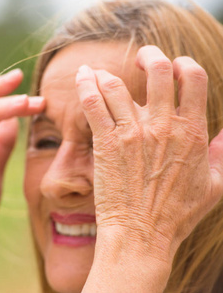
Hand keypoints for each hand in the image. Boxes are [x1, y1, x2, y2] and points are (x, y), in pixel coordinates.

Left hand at [76, 46, 222, 292]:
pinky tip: (83, 77)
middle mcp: (163, 127)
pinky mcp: (106, 143)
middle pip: (157, 70)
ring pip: (116, 85)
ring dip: (105, 72)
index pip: (192, 77)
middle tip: (139, 60)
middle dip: (148, 56)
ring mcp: (132, 134)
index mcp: (193, 132)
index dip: (182, 63)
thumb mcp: (215, 186)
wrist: (141, 236)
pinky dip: (86, 85)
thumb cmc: (176, 216)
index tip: (172, 67)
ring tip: (98, 72)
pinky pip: (93, 104)